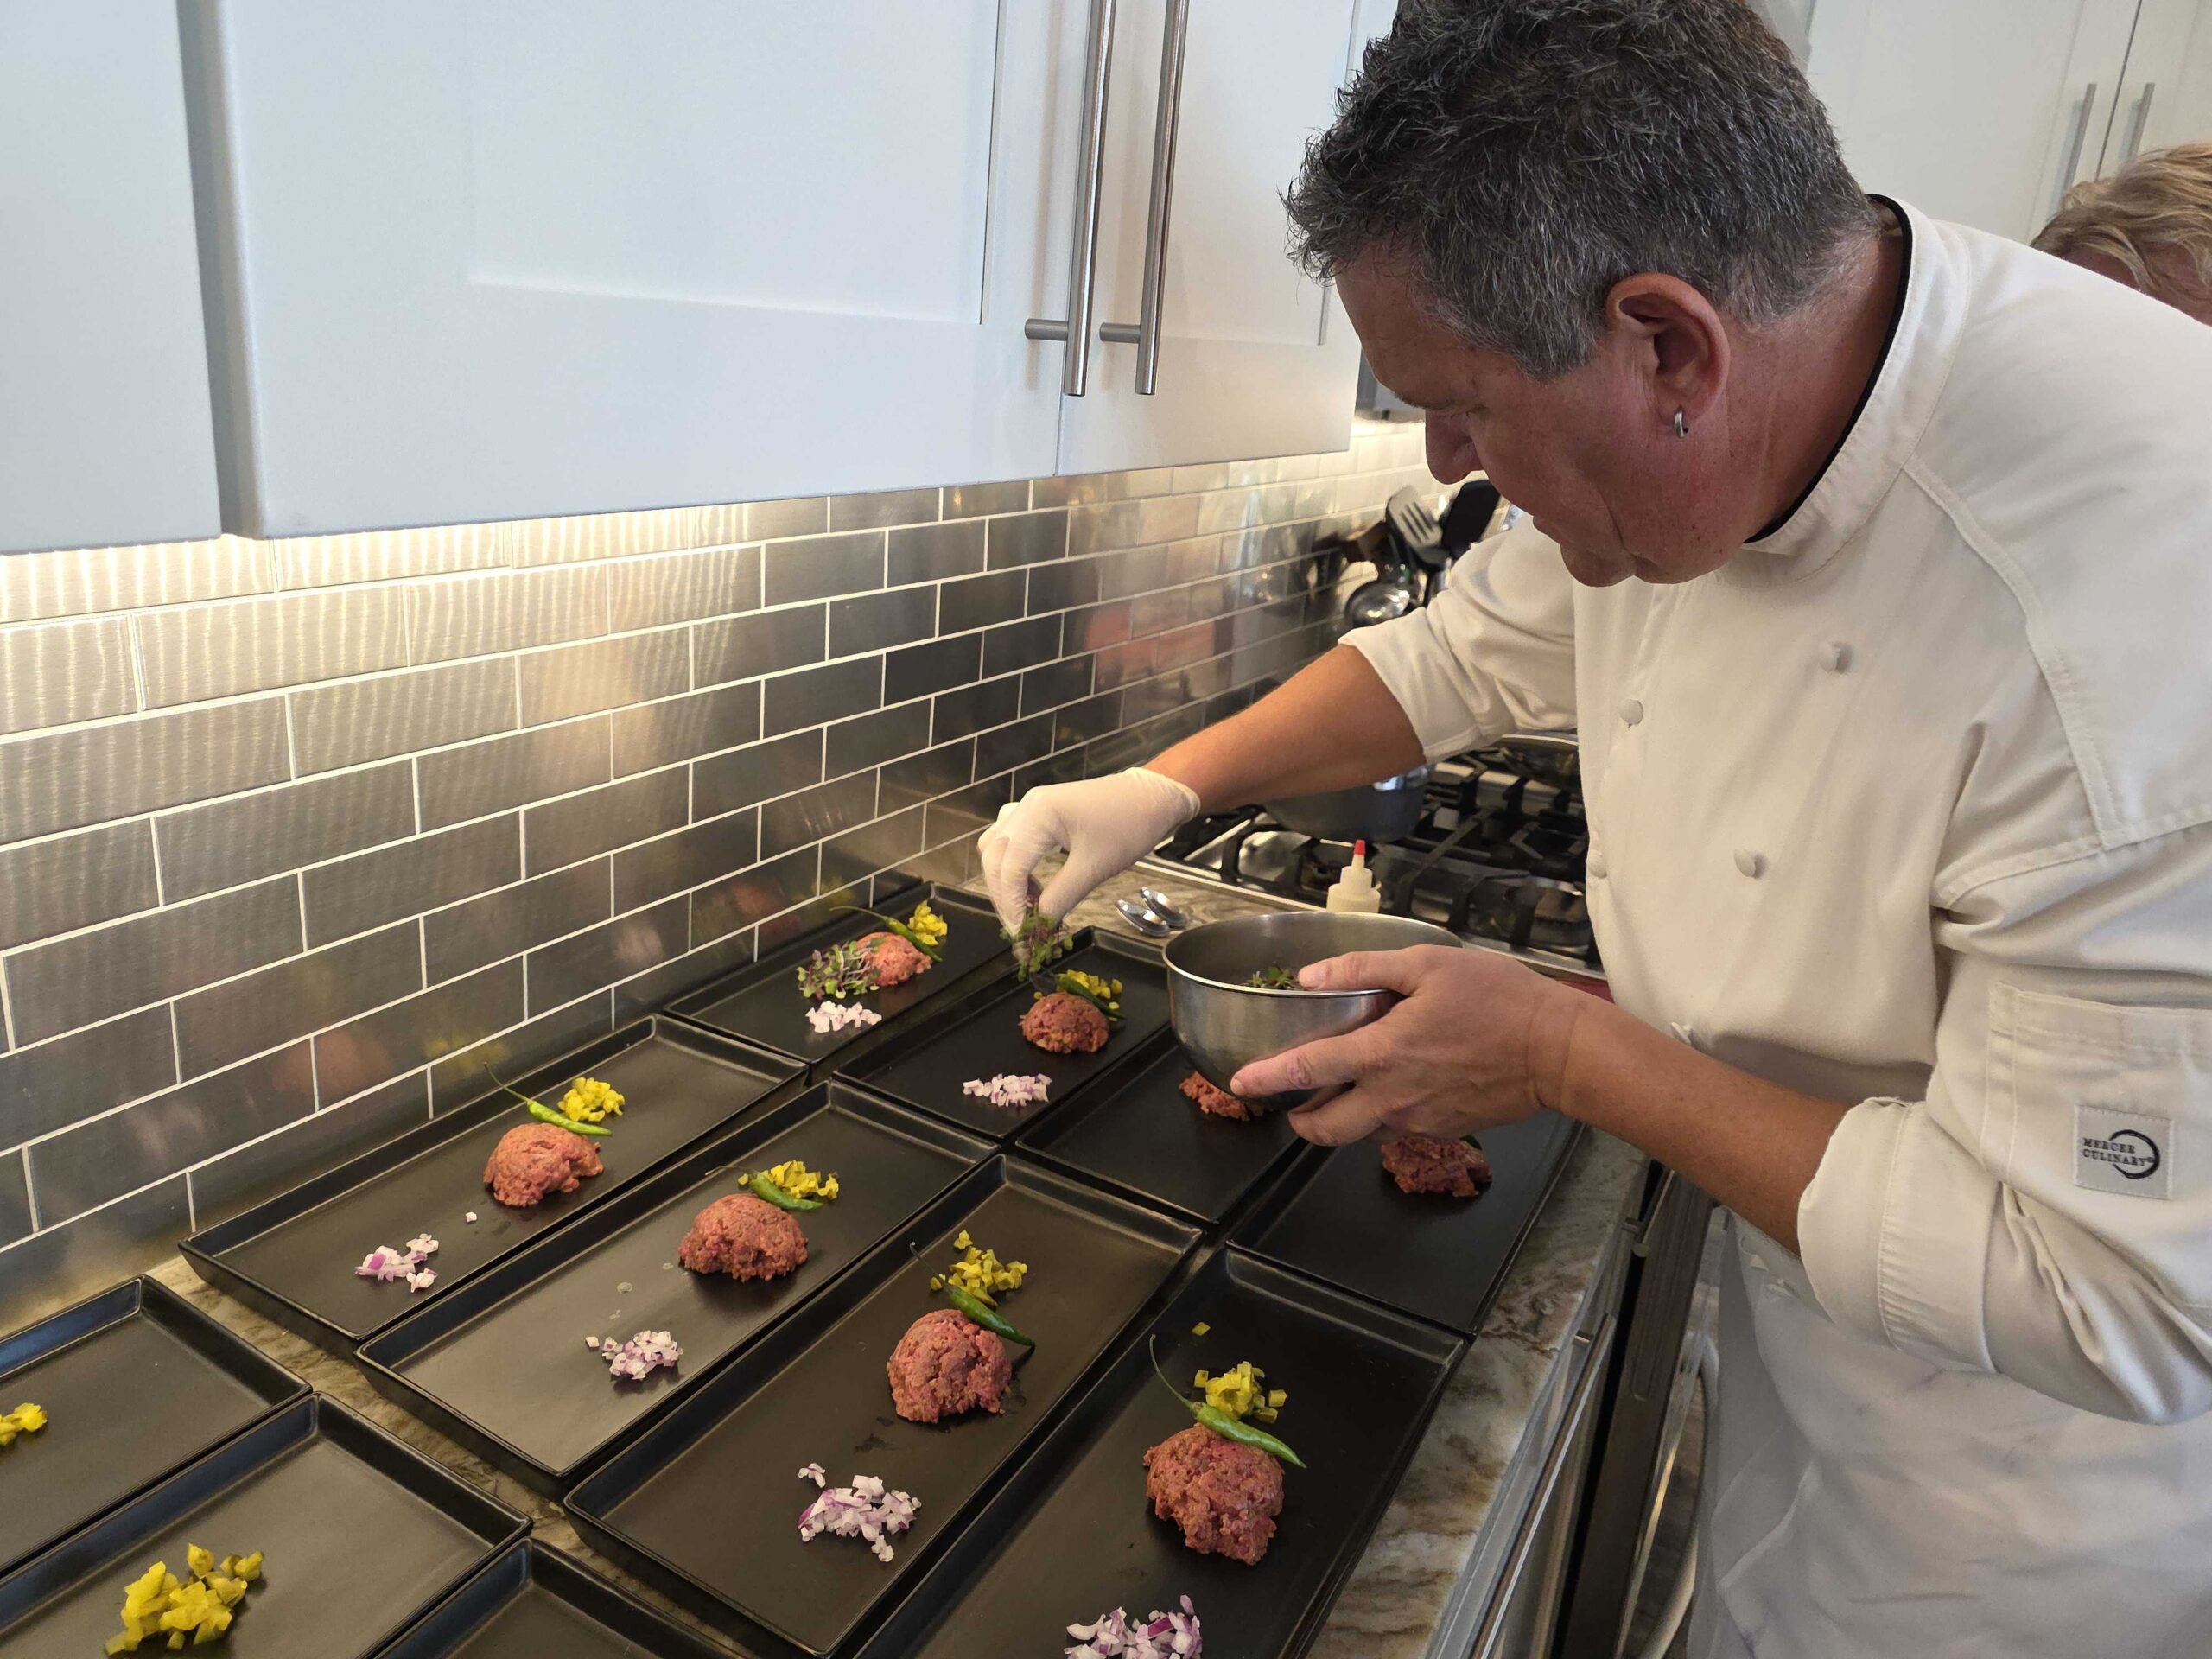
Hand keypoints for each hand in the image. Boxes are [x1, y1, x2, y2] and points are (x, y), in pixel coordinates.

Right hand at [978, 767, 1200, 930]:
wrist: (1154, 797)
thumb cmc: (1130, 825)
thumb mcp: (1094, 868)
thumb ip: (1060, 899)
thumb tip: (1038, 928)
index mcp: (1038, 814)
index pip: (1009, 867)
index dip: (1011, 905)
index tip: (1021, 934)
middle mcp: (1027, 806)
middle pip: (994, 856)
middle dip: (1004, 896)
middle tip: (1022, 927)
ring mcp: (1031, 806)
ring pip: (996, 847)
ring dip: (1006, 880)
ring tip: (1030, 906)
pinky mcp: (1040, 813)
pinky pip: (1011, 840)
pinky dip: (1015, 865)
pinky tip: (1033, 886)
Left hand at [1229, 947, 1585, 1145]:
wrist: (1560, 1052)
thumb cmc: (1499, 1000)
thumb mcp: (1428, 965)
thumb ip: (1364, 970)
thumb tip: (1312, 976)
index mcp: (1383, 1053)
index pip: (1307, 1070)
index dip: (1267, 1078)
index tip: (1240, 1082)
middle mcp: (1394, 1097)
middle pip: (1326, 1128)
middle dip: (1300, 1121)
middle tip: (1291, 1106)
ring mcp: (1420, 1119)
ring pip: (1362, 1131)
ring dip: (1342, 1118)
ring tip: (1343, 1090)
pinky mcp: (1446, 1129)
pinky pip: (1398, 1128)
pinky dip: (1383, 1113)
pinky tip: (1397, 1085)